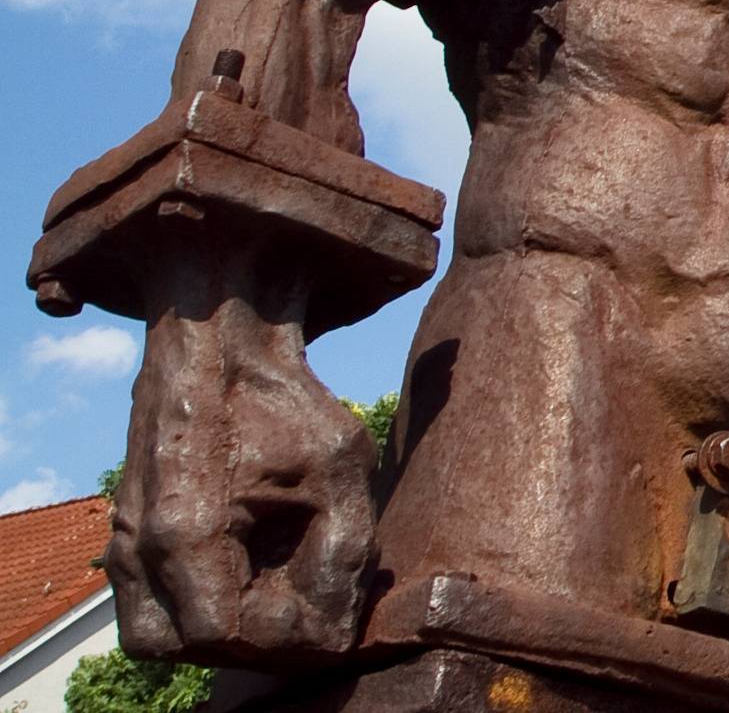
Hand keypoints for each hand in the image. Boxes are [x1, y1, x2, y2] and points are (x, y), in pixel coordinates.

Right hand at [106, 264, 378, 668]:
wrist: (216, 343)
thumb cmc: (283, 401)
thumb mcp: (340, 468)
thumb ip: (343, 554)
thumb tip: (332, 630)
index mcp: (189, 532)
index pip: (228, 637)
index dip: (285, 633)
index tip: (322, 599)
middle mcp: (141, 546)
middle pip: (189, 648)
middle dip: (252, 639)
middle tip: (300, 599)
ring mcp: (123, 541)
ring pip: (157, 637)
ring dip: (215, 631)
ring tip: (271, 589)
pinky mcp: (123, 534)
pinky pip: (144, 605)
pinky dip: (190, 607)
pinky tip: (245, 569)